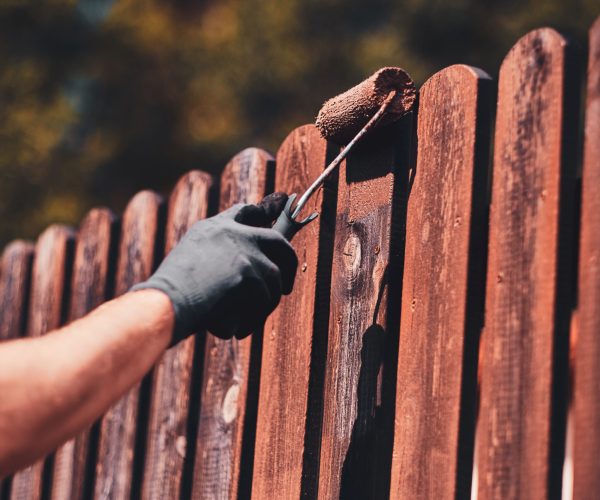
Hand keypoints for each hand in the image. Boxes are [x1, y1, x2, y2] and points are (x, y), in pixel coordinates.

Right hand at [131, 194, 296, 343]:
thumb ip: (217, 259)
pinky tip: (237, 329)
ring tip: (247, 322)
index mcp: (214, 228)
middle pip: (278, 241)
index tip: (275, 219)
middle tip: (286, 287)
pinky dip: (253, 320)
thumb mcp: (190, 264)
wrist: (164, 304)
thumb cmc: (169, 296)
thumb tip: (245, 276)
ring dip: (264, 304)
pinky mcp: (249, 272)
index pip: (245, 212)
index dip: (263, 216)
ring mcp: (243, 250)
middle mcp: (232, 233)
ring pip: (274, 278)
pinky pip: (264, 301)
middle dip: (289, 264)